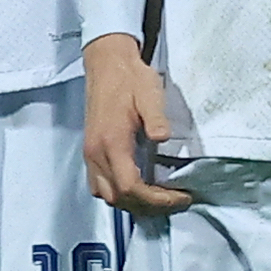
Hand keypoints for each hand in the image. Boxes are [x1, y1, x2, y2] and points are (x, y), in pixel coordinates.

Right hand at [83, 32, 192, 214]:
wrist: (106, 64)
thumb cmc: (131, 79)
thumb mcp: (149, 93)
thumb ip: (155, 117)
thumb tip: (163, 138)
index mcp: (111, 142)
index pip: (131, 187)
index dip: (156, 200)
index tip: (180, 196)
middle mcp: (96, 153)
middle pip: (119, 198)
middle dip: (148, 206)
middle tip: (175, 200)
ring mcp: (90, 154)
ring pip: (107, 196)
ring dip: (132, 203)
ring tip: (158, 197)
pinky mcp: (90, 152)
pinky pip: (99, 186)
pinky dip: (119, 194)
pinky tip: (138, 186)